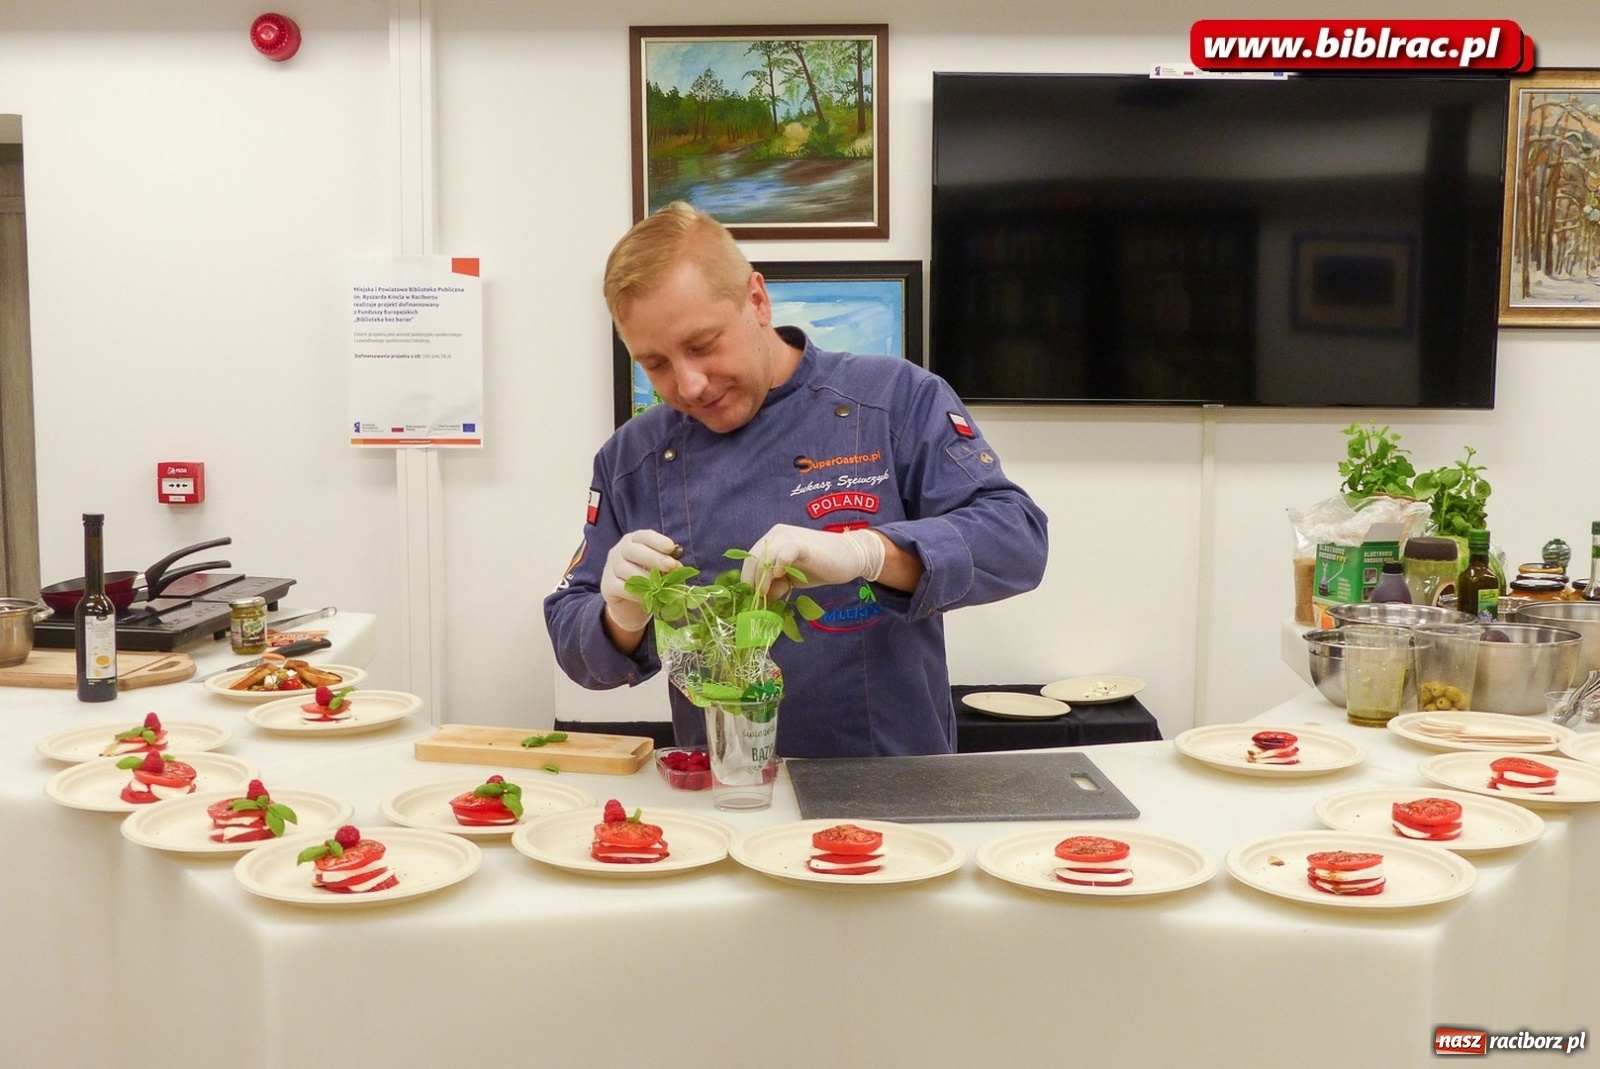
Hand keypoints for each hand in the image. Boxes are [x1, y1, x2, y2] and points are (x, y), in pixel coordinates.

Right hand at [601, 529, 680, 633]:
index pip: (643, 536)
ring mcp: (611, 567)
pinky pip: (621, 587)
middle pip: (633, 550)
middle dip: (654, 557)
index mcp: (633, 541)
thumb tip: (677, 566)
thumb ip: (666, 565)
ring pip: (625, 569)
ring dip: (646, 577)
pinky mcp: (607, 585)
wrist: (628, 605)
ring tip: (660, 586)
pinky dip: (636, 592)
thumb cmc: (647, 580)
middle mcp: (619, 550)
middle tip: (671, 565)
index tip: (671, 547)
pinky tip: (648, 597)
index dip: (657, 540)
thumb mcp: (658, 570)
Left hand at [738, 525, 885, 598]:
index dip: (747, 579)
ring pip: (765, 557)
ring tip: (765, 595)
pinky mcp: (802, 544)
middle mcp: (777, 534)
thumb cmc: (820, 566)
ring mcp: (789, 537)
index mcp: (772, 539)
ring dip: (762, 578)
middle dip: (752, 581)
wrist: (850, 556)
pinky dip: (778, 566)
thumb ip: (776, 586)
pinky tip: (780, 577)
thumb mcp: (792, 579)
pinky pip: (784, 553)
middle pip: (754, 558)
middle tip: (755, 601)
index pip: (751, 559)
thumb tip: (761, 601)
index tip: (748, 599)